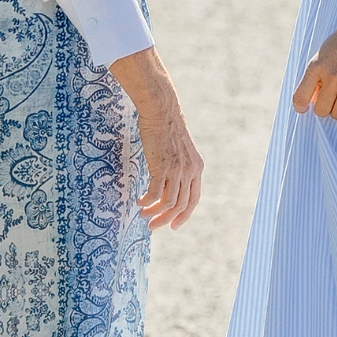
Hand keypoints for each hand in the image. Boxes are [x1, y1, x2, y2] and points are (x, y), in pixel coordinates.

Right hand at [131, 78, 202, 228]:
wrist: (162, 110)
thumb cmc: (166, 128)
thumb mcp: (181, 150)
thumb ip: (180, 167)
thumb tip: (168, 183)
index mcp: (197, 168)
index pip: (194, 199)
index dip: (184, 216)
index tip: (174, 226)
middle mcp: (190, 171)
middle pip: (181, 205)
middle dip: (166, 220)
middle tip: (152, 226)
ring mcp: (177, 169)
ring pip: (168, 202)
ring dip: (154, 213)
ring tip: (143, 216)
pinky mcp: (162, 166)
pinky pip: (154, 193)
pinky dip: (146, 201)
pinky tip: (139, 202)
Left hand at [293, 22, 336, 123]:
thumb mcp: (321, 55)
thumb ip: (314, 77)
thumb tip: (312, 101)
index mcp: (316, 66)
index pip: (300, 98)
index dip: (300, 107)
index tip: (305, 107)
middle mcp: (332, 76)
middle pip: (321, 110)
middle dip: (323, 107)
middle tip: (328, 100)